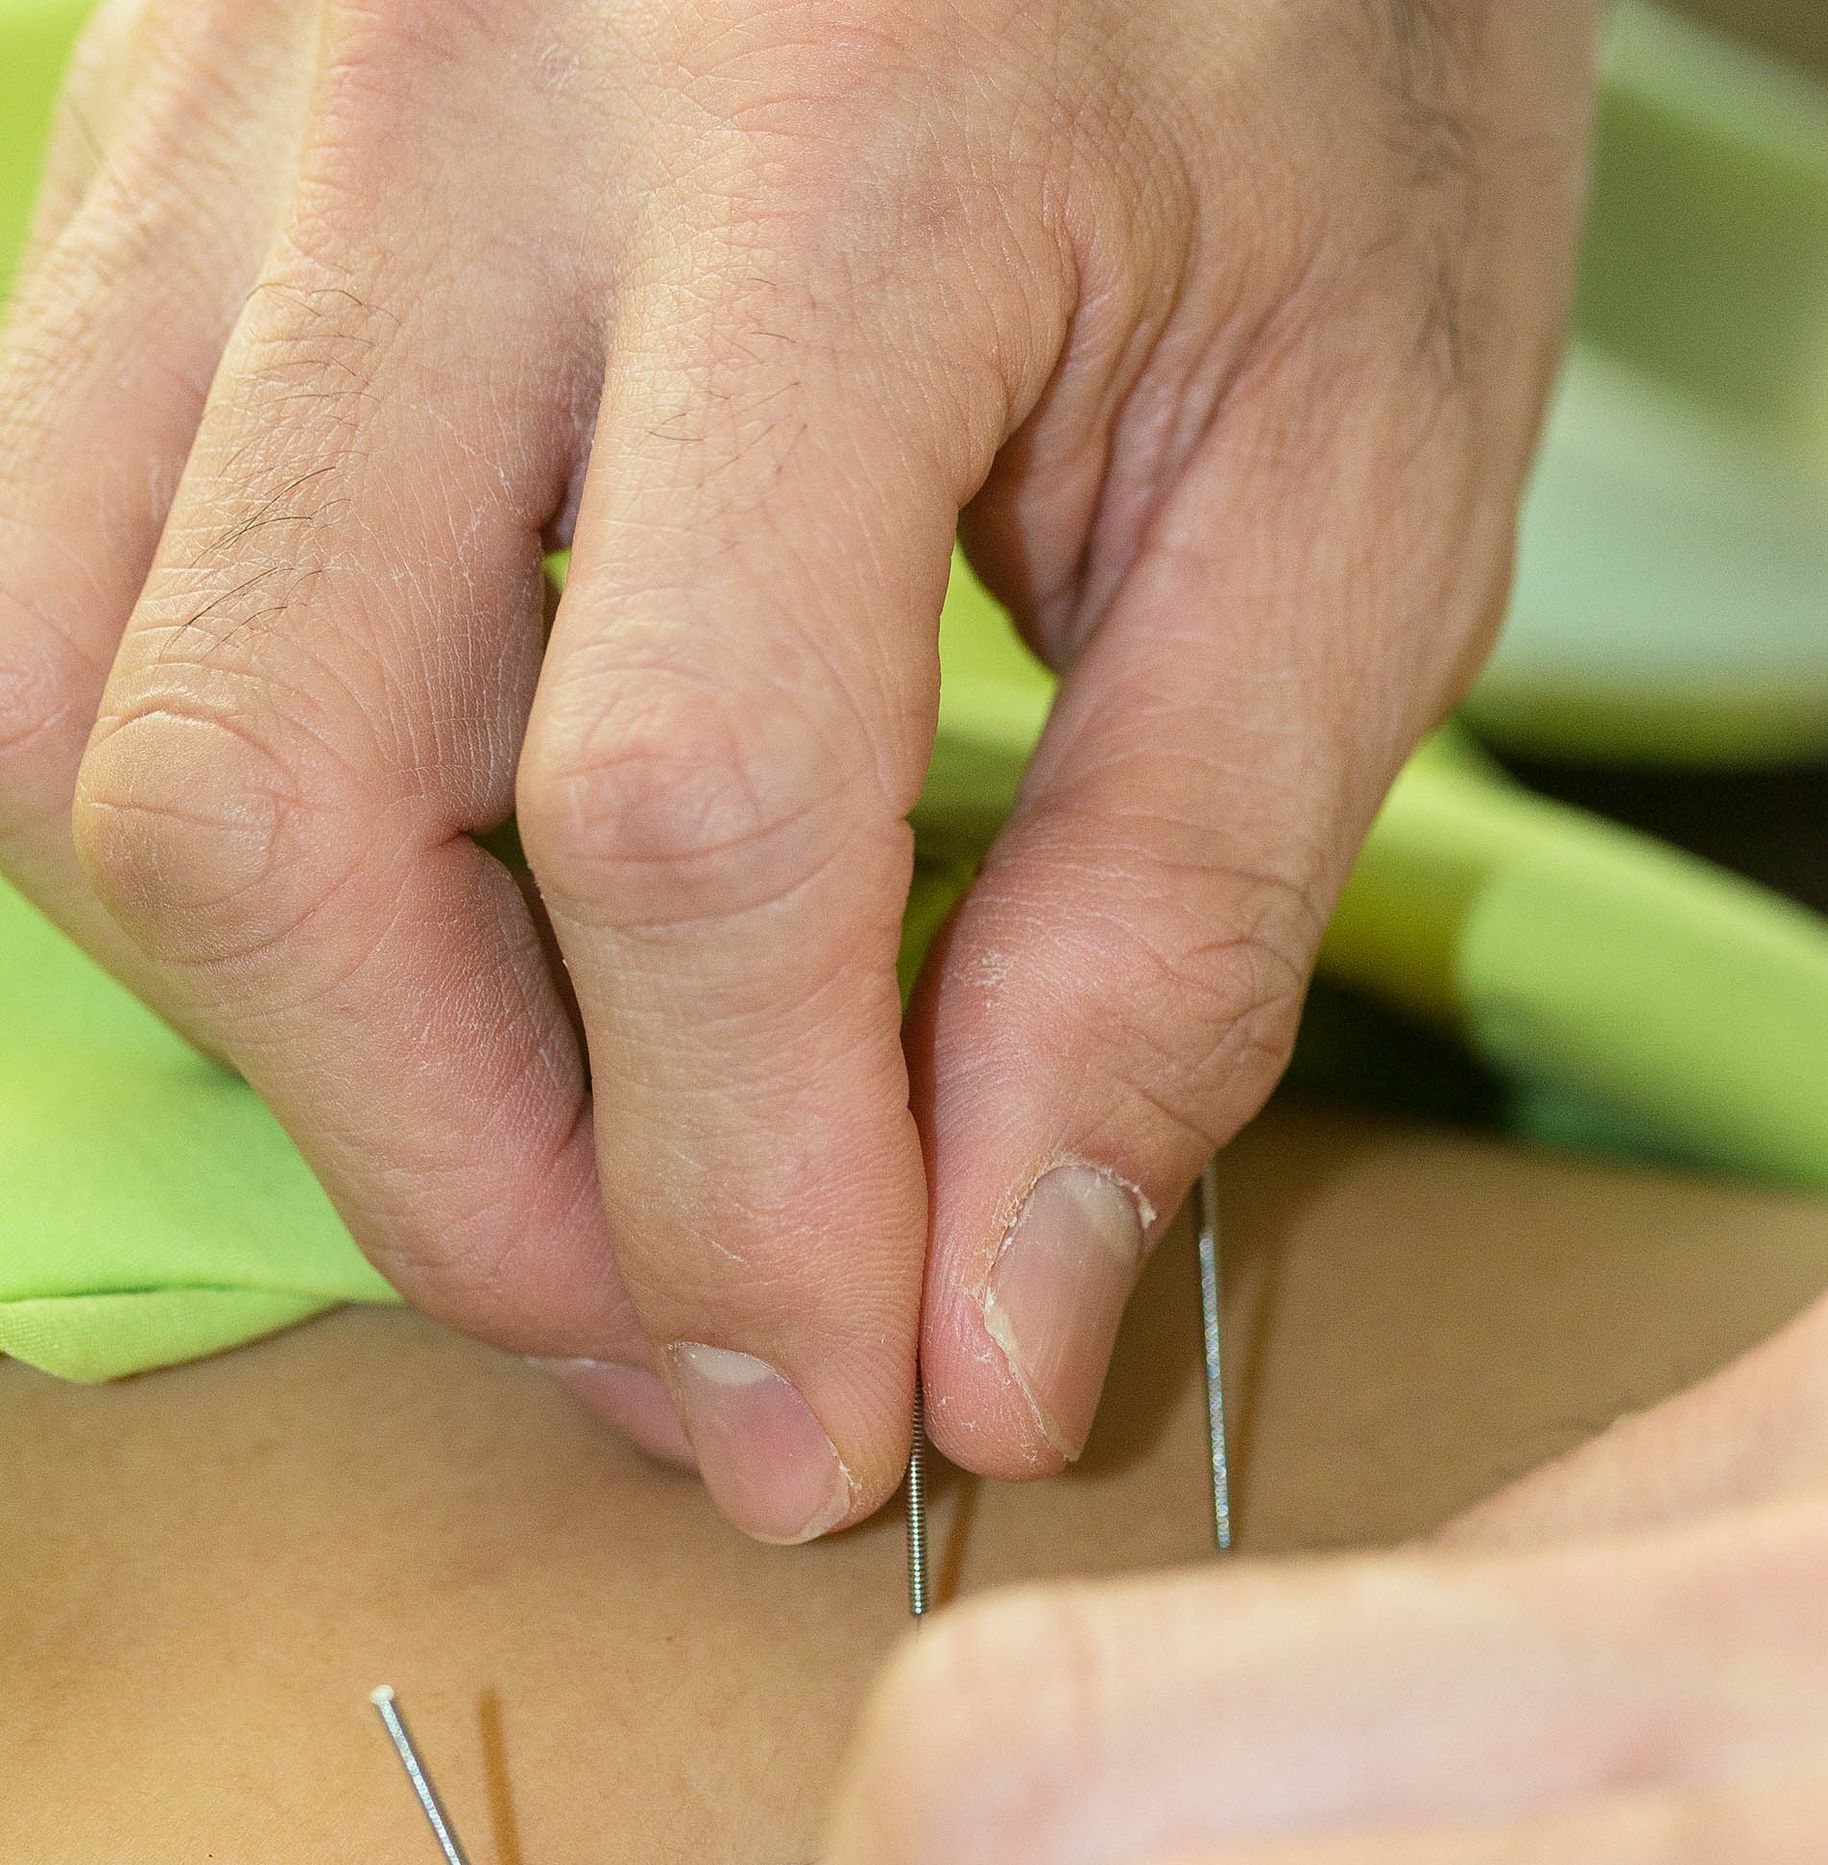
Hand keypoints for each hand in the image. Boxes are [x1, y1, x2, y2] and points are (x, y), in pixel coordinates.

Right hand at [0, 0, 1596, 1535]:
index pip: (679, 822)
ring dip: (313, 1041)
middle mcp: (448, 98)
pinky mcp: (157, 160)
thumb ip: (1169, 933)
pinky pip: (43, 590)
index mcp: (829, 151)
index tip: (845, 1423)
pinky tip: (437, 904)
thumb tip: (984, 1341)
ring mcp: (240, 114)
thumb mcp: (1355, 485)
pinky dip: (220, 840)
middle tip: (692, 1343)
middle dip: (475, 1193)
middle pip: (265, 800)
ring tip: (570, 1138)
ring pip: (68, 726)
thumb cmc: (1300, 49)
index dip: (748, 1212)